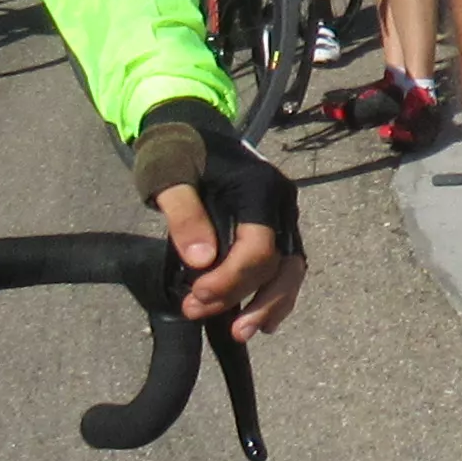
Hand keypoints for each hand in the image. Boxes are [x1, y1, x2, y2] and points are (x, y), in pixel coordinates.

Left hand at [127, 109, 304, 335]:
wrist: (191, 127)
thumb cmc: (177, 151)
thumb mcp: (170, 178)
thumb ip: (184, 217)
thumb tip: (203, 261)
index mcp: (260, 189)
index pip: (258, 249)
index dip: (229, 280)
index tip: (195, 295)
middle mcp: (282, 203)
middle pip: (280, 265)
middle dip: (244, 298)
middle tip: (200, 313)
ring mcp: (284, 216)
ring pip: (291, 271)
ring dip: (268, 305)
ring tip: (240, 332)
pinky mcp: (277, 226)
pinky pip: (287, 267)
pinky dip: (276, 295)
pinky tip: (261, 320)